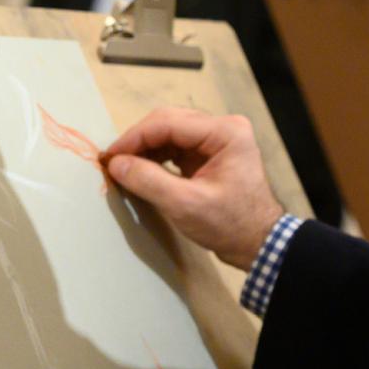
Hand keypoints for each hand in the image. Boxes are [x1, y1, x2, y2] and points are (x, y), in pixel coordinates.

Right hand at [102, 108, 285, 269]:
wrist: (259, 246)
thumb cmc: (230, 225)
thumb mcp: (186, 205)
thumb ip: (148, 180)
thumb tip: (114, 163)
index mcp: (225, 132)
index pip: (167, 123)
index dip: (134, 138)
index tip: (110, 157)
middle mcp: (222, 128)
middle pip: (167, 122)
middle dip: (138, 141)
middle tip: (114, 161)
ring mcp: (217, 139)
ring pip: (168, 132)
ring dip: (144, 148)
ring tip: (125, 167)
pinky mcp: (209, 152)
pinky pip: (174, 145)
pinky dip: (155, 155)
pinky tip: (141, 169)